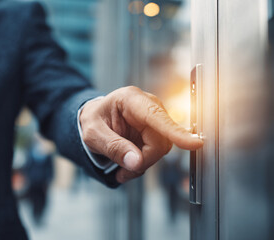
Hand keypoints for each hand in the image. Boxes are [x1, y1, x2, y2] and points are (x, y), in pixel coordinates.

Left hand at [79, 86, 203, 182]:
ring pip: (161, 150)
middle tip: (122, 171)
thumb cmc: (93, 120)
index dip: (176, 132)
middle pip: (161, 141)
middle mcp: (148, 106)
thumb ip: (113, 147)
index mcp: (130, 99)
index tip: (194, 144)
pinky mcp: (157, 132)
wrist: (95, 119)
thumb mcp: (93, 135)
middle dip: (143, 160)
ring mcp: (155, 119)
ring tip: (121, 169)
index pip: (156, 117)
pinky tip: (128, 165)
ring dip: (142, 164)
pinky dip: (143, 164)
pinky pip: (157, 153)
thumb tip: (136, 162)